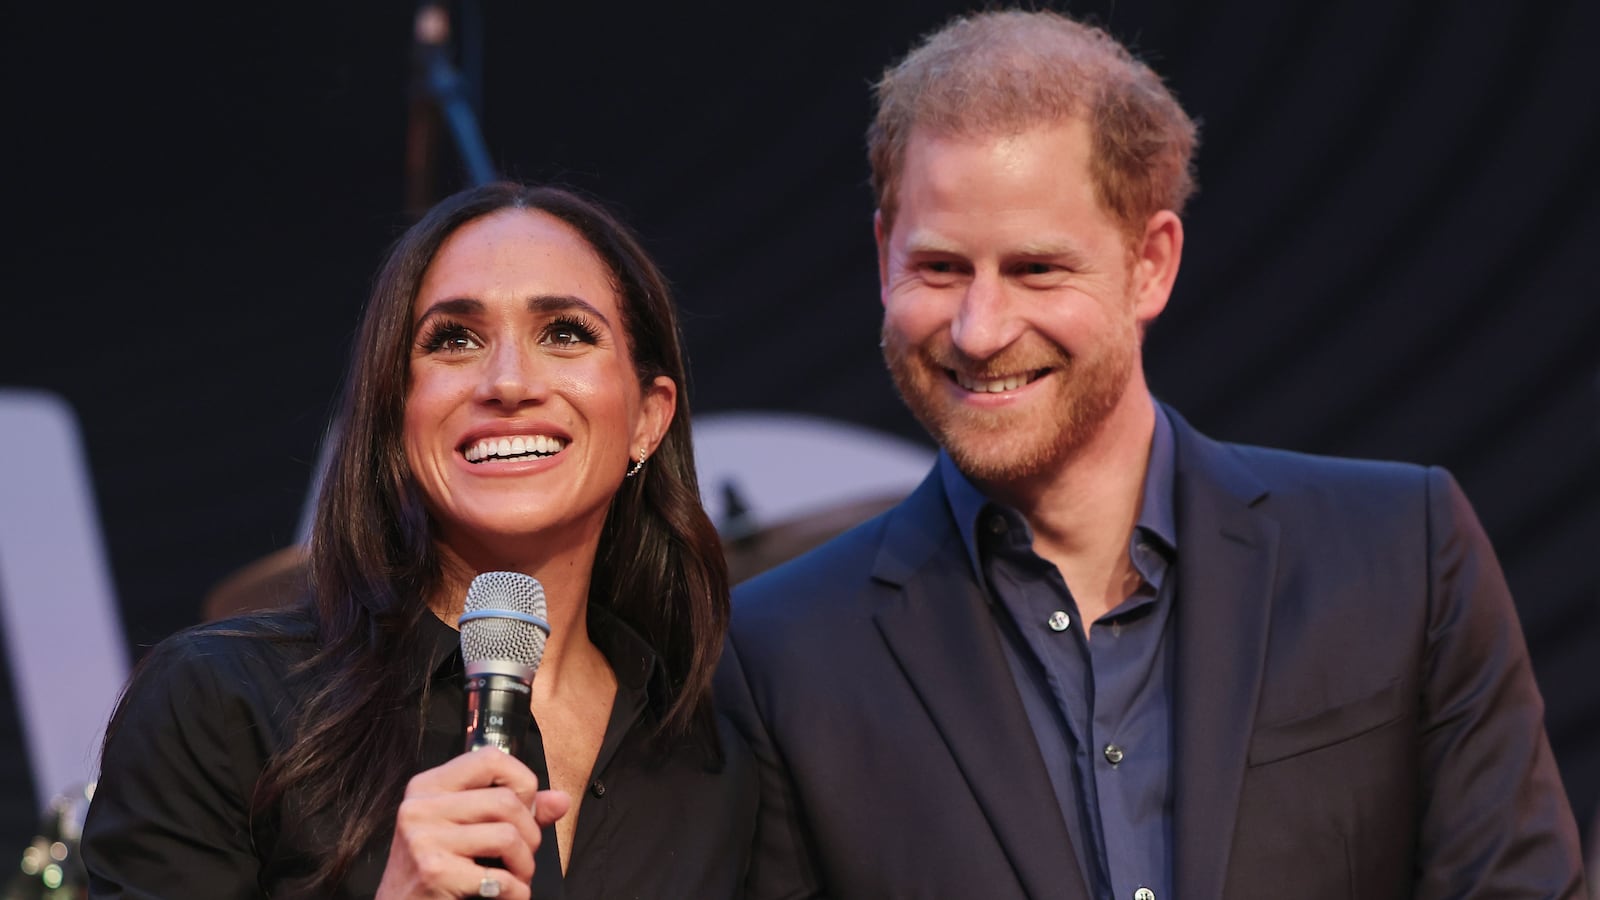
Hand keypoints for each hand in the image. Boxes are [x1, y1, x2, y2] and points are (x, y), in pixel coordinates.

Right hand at [375, 747, 572, 898]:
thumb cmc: (437, 869)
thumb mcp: (467, 830)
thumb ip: (515, 811)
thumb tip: (561, 799)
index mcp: (428, 786)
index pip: (490, 757)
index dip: (520, 781)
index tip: (524, 809)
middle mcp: (420, 806)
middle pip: (505, 801)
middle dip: (530, 834)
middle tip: (523, 856)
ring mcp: (424, 839)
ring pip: (508, 836)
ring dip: (524, 865)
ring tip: (516, 877)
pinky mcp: (435, 871)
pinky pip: (501, 878)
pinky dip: (516, 892)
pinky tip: (508, 895)